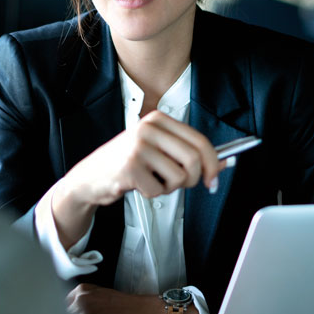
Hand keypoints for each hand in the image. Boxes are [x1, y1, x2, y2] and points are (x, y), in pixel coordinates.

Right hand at [52, 111, 224, 245]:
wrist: (90, 177)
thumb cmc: (128, 163)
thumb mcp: (159, 151)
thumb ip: (188, 154)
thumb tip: (223, 163)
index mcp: (158, 120)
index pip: (199, 140)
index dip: (213, 163)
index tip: (214, 179)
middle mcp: (148, 129)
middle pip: (194, 159)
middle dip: (194, 179)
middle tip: (182, 184)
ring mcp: (137, 146)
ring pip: (179, 177)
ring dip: (169, 187)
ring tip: (152, 179)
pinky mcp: (129, 167)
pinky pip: (158, 190)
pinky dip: (152, 193)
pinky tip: (138, 184)